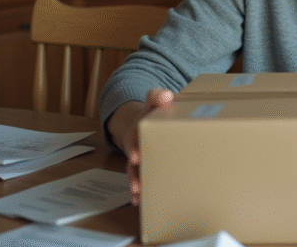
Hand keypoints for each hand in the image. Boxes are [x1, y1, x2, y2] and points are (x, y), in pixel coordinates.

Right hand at [111, 88, 174, 205]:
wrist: (147, 120)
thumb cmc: (154, 112)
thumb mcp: (156, 101)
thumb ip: (158, 96)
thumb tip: (165, 95)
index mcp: (139, 128)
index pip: (133, 136)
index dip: (133, 146)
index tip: (136, 157)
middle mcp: (135, 144)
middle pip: (131, 160)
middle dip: (134, 172)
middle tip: (137, 184)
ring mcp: (138, 157)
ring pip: (134, 172)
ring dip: (135, 183)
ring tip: (138, 194)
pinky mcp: (144, 166)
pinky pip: (140, 179)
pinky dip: (138, 190)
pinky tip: (139, 201)